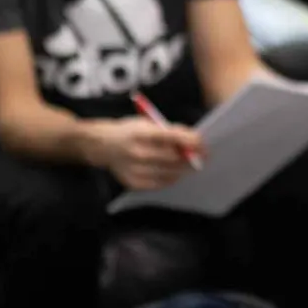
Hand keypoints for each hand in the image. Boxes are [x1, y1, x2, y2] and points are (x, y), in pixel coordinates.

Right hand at [87, 117, 202, 188]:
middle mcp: (137, 153)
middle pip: (173, 158)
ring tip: (192, 164)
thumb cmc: (130, 132)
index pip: (171, 137)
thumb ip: (168, 131)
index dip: (190, 141)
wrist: (103, 146)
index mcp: (140, 133)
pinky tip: (176, 172)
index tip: (203, 143)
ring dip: (184, 169)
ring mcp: (135, 170)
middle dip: (191, 157)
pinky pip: (161, 183)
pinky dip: (172, 178)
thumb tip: (194, 140)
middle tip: (204, 156)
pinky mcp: (134, 183)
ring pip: (169, 172)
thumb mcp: (146, 123)